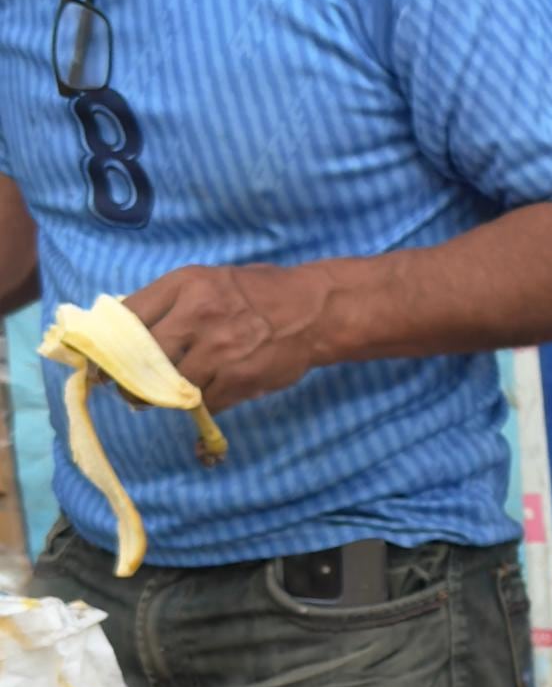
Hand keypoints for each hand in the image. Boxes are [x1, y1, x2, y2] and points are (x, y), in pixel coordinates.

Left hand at [121, 259, 341, 411]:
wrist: (313, 310)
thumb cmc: (255, 294)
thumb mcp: (207, 282)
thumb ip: (168, 303)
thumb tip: (127, 332)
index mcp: (185, 285)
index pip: (129, 317)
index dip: (110, 345)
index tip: (104, 363)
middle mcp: (198, 314)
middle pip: (143, 358)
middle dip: (131, 381)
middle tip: (129, 391)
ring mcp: (219, 349)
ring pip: (171, 385)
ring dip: (165, 398)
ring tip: (166, 398)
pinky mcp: (239, 378)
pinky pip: (205, 402)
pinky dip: (201, 404)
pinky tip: (206, 396)